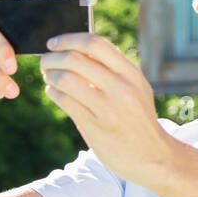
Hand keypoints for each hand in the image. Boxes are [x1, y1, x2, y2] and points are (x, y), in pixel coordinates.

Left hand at [39, 33, 172, 186]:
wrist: (152, 157)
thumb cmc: (139, 120)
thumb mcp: (137, 89)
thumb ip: (113, 71)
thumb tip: (75, 51)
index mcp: (132, 74)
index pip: (95, 44)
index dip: (69, 39)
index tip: (54, 43)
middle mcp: (122, 88)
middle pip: (75, 59)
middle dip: (52, 58)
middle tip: (46, 62)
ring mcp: (108, 108)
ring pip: (65, 79)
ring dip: (49, 75)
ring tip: (49, 78)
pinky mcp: (94, 126)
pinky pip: (63, 100)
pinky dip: (53, 92)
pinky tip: (55, 93)